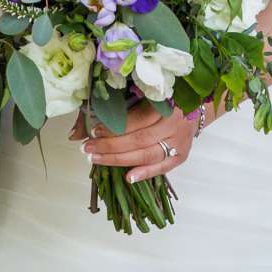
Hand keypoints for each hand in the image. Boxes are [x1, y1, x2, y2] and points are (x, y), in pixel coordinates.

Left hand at [74, 101, 197, 184]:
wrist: (195, 104)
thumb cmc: (162, 96)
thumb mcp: (140, 92)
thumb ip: (112, 105)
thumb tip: (77, 130)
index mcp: (165, 101)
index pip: (136, 120)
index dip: (114, 128)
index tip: (92, 131)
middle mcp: (174, 123)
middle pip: (140, 140)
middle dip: (111, 146)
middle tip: (88, 148)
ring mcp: (179, 140)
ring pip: (148, 154)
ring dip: (120, 160)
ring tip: (97, 159)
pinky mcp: (182, 154)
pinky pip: (163, 167)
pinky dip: (146, 173)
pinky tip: (128, 178)